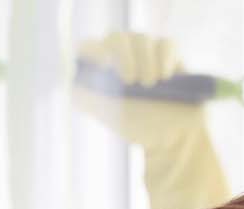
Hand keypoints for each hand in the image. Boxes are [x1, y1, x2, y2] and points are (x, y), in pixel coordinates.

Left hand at [70, 32, 231, 208]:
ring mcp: (147, 52)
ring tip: (150, 85)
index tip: (103, 65)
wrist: (169, 137)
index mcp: (103, 67)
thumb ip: (88, 99)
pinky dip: (164, 57)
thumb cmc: (136, 126)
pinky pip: (166, 43)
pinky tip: (164, 77)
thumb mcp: (109, 115)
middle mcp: (123, 54)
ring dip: (145, 60)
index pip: (88, 47)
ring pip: (142, 38)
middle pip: (116, 37)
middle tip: (131, 82)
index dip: (92, 50)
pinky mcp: (170, 54)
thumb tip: (72, 84)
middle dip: (124, 56)